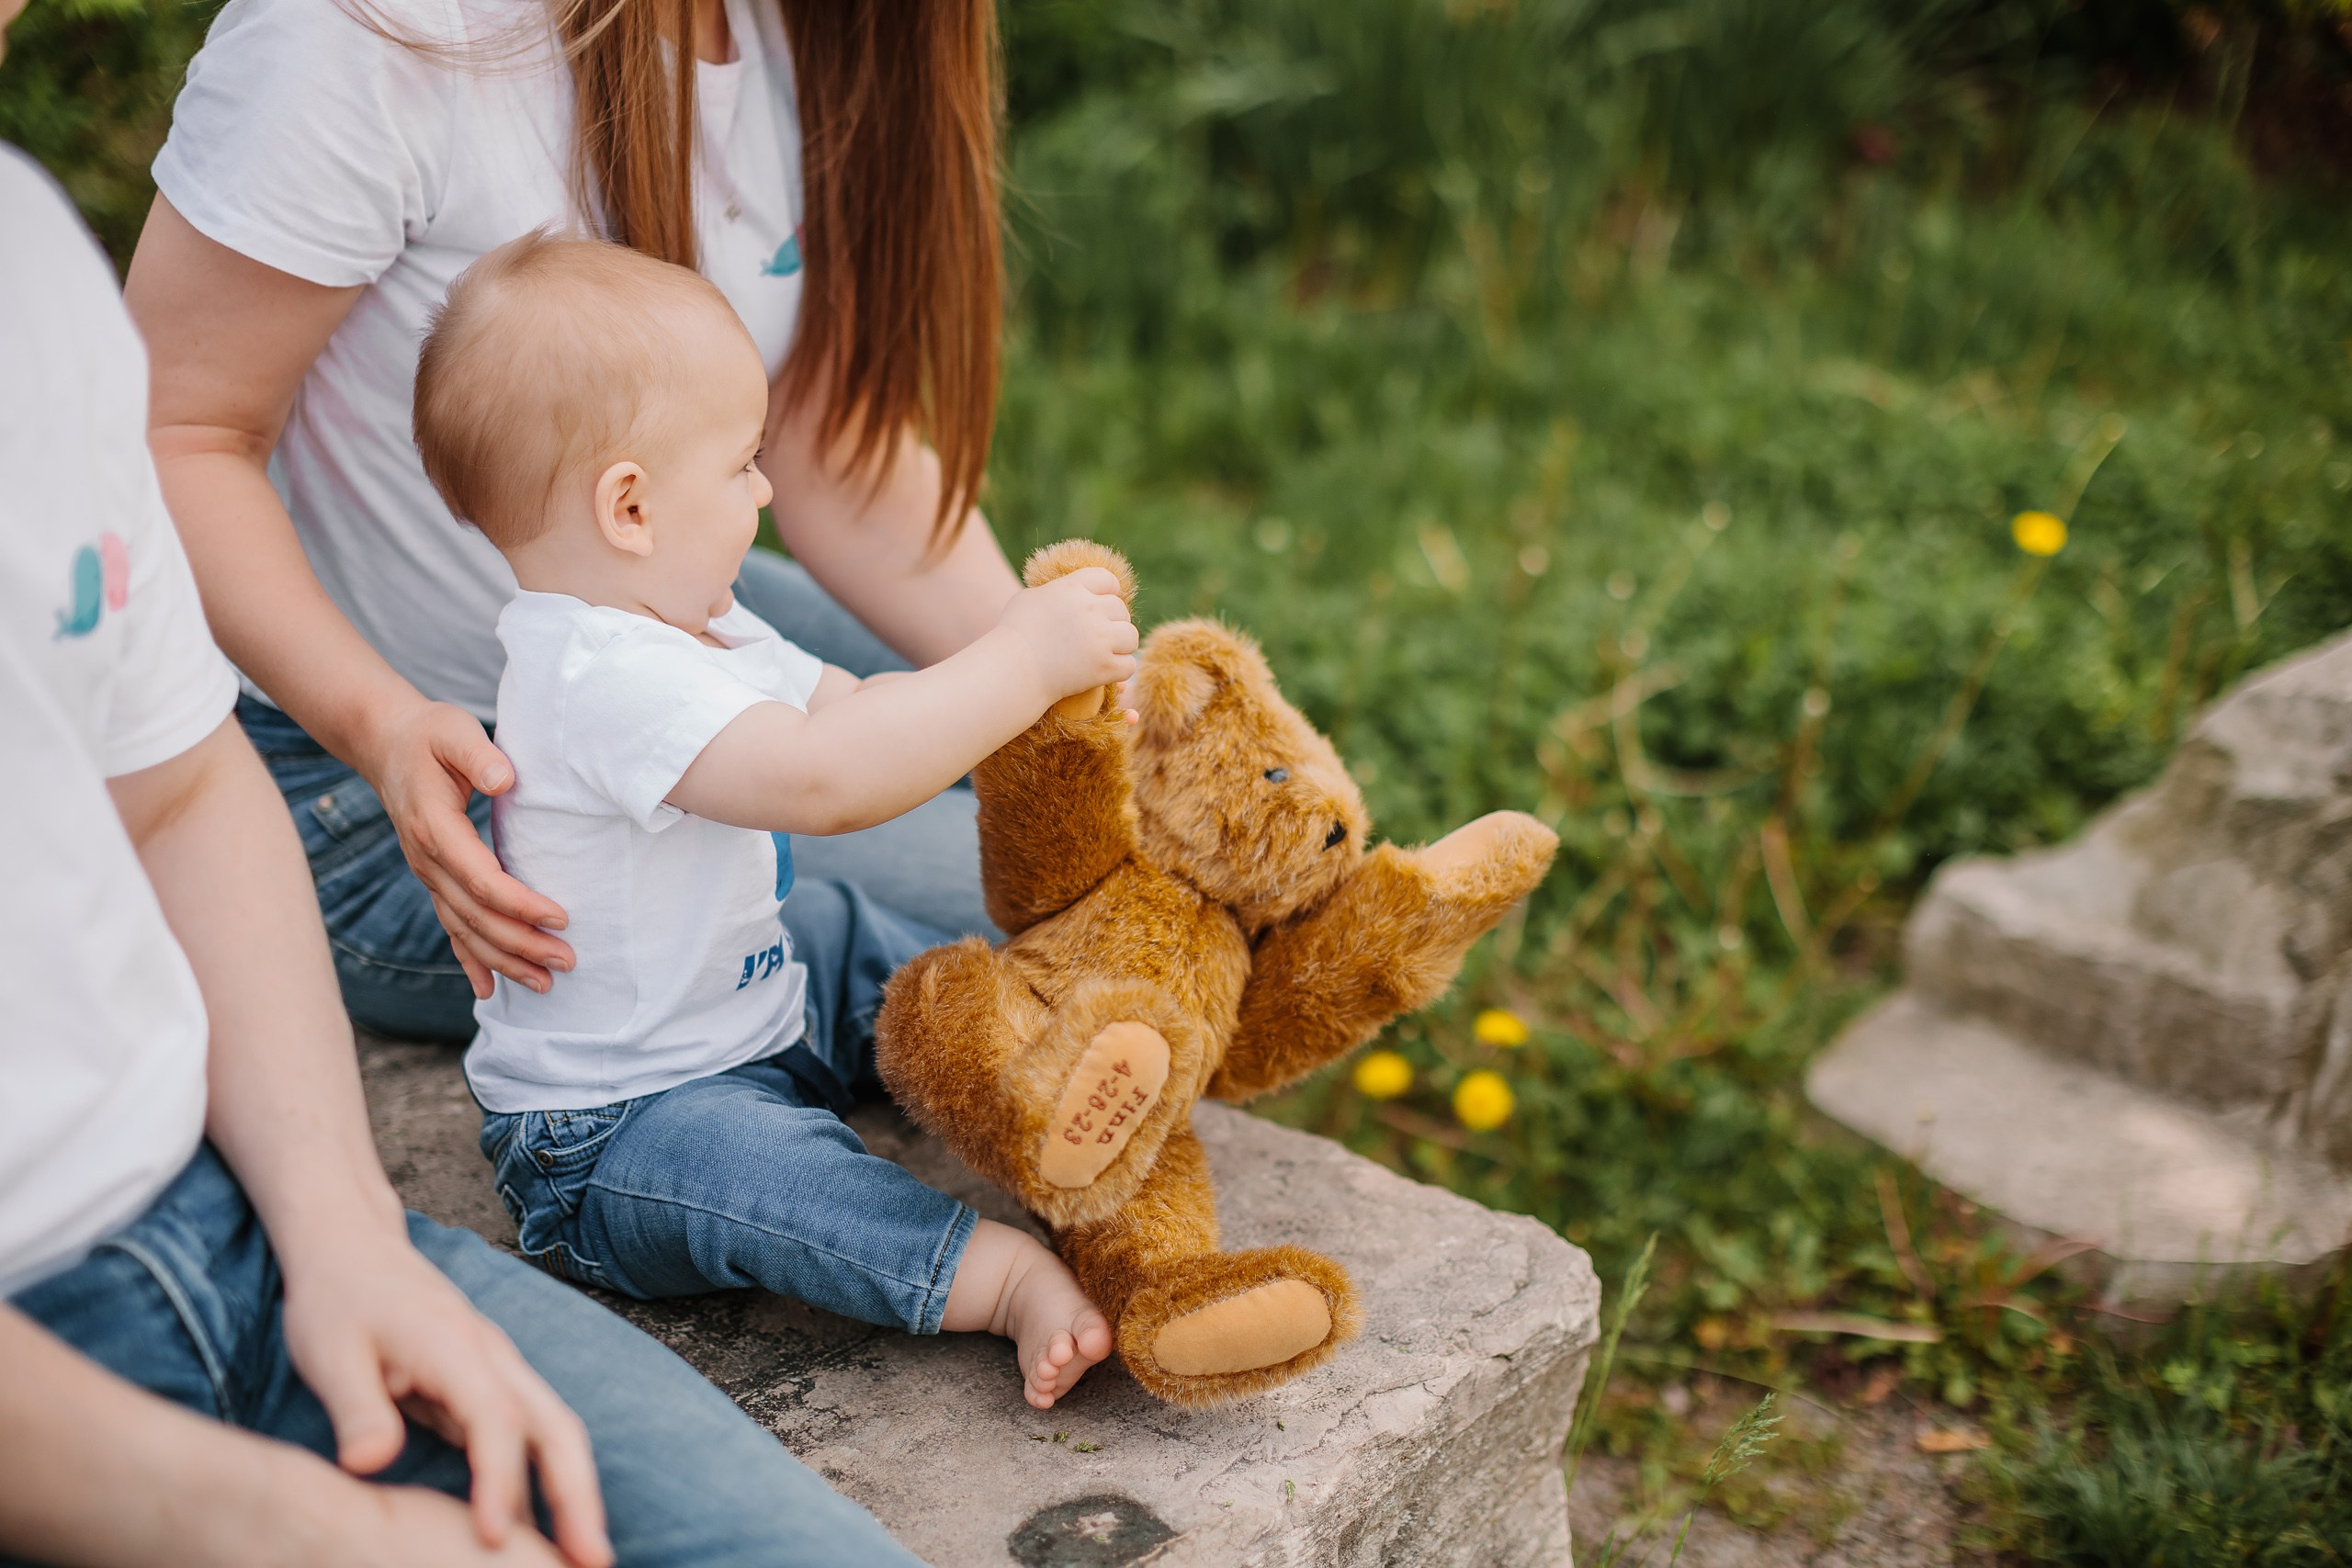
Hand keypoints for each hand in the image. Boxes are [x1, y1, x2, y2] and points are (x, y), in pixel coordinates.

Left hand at [279, 1231, 610, 1566]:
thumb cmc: (338, 1298)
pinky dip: (547, 1481)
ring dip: (575, 1493)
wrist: (351, 1247)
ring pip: (554, 1432)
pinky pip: (529, 1437)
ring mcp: (496, 1371)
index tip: (492, 1539)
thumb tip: (369, 1467)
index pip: (495, 1421)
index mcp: (457, 1348)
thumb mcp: (329, 1353)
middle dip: (578, 1496)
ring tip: (585, 1559)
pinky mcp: (485, 1387)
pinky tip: (540, 1529)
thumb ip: (356, 1409)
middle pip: (557, 1427)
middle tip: (592, 1563)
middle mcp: (493, 1359)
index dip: (499, 1481)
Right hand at [365, 700, 571, 996]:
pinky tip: (490, 989)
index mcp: (435, 828)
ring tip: (545, 984)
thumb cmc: (430, 735)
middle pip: (476, 915)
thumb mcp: (453, 731)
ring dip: (504, 960)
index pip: (481, 879)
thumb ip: (479, 755)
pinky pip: (451, 926)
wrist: (387, 744)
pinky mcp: (434, 878)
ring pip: (464, 929)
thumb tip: (505, 780)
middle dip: (522, 944)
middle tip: (568, 961)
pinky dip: (470, 960)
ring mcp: (428, 873)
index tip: (561, 917)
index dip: (520, 903)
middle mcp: (427, 860)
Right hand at [993, 567, 1138, 705]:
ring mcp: (1099, 638)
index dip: (1108, 592)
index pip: (1108, 580)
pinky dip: (1120, 670)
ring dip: (1121, 645)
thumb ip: (1054, 591)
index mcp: (1072, 588)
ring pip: (1131, 636)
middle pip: (1121, 609)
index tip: (1102, 605)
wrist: (1011, 671)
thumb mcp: (1028, 599)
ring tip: (1107, 652)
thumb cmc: (1013, 635)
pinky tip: (1107, 671)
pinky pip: (1129, 665)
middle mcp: (1090, 609)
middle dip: (1113, 622)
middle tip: (1100, 635)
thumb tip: (1069, 590)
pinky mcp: (1104, 667)